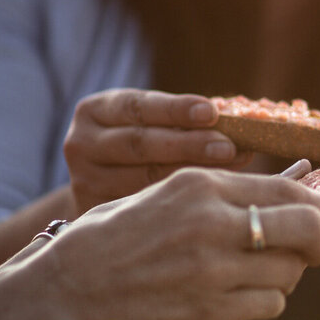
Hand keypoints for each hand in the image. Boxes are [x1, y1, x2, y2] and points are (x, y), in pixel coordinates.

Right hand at [45, 165, 319, 319]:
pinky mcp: (211, 316)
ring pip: (290, 275)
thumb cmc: (114, 238)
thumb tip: (298, 183)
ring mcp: (214, 274)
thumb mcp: (167, 194)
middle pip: (307, 231)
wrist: (66, 293)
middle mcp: (212, 225)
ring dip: (284, 273)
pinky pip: (267, 307)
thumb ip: (228, 192)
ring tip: (254, 271)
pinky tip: (233, 296)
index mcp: (199, 185)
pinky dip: (261, 302)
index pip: (287, 191)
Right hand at [63, 89, 241, 213]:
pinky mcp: (97, 213)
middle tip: (228, 146)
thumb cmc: (140, 146)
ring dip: (191, 172)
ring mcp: (85, 182)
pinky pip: (144, 206)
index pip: (138, 107)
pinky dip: (180, 199)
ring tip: (230, 168)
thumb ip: (181, 120)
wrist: (101, 190)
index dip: (175, 109)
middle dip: (188, 144)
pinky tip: (211, 195)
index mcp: (93, 111)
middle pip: (140, 144)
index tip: (211, 111)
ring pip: (144, 178)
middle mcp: (81, 144)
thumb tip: (238, 119)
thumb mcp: (148, 123)